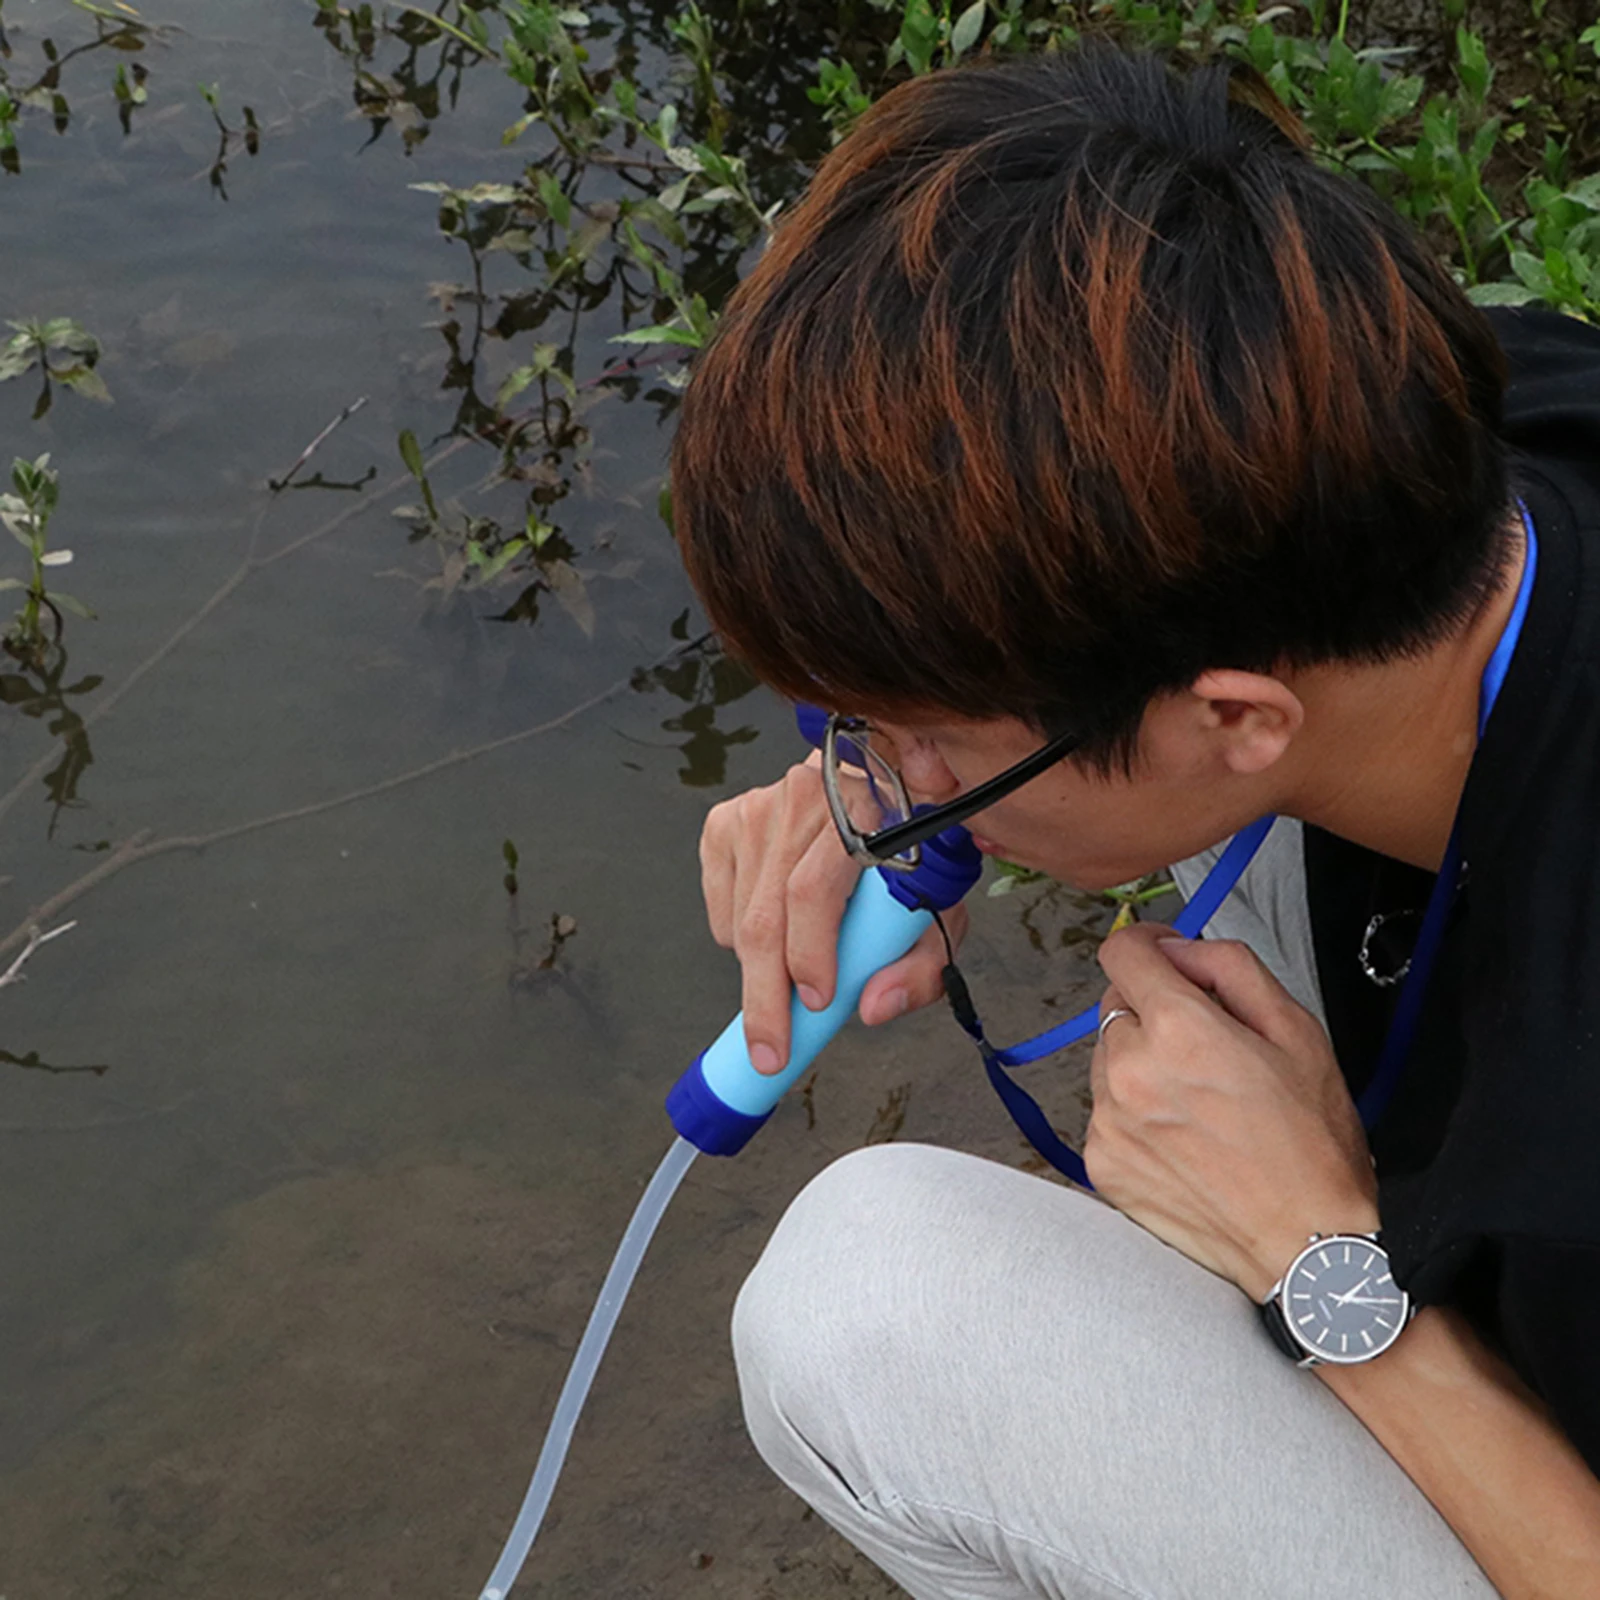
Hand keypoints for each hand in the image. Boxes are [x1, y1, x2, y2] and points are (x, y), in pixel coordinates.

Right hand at [699, 754, 966, 1075]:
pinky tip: (778, 933)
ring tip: (795, 981)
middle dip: (767, 996)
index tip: (817, 1002)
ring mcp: (757, 809)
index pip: (813, 890)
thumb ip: (922, 967)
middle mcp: (802, 800)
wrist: (878, 798)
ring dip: (761, 972)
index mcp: (863, 812)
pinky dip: (740, 941)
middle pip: (766, 916)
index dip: (809, 952)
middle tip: (772, 1051)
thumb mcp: (938, 908)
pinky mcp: (725, 823)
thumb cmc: (908, 857)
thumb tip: (873, 1008)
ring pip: (740, 920)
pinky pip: (721, 909)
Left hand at [1085, 923, 1378, 1299]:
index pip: (1121, 952)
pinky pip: (1106, 1112)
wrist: (1305, 1246)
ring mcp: (1108, 1120)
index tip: (1165, 957)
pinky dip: (1135, 1114)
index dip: (1147, 945)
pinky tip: (1184, 1139)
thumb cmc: (1311, 1144)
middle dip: (1154, 1012)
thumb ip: (1228, 967)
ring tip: (1201, 1104)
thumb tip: (1175, 948)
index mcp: (1178, 1030)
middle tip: (1207, 1049)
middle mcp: (1129, 1071)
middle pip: (1116, 1005)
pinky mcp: (1101, 1162)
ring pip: (1108, 1058)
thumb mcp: (1296, 1029)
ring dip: (1141, 1064)